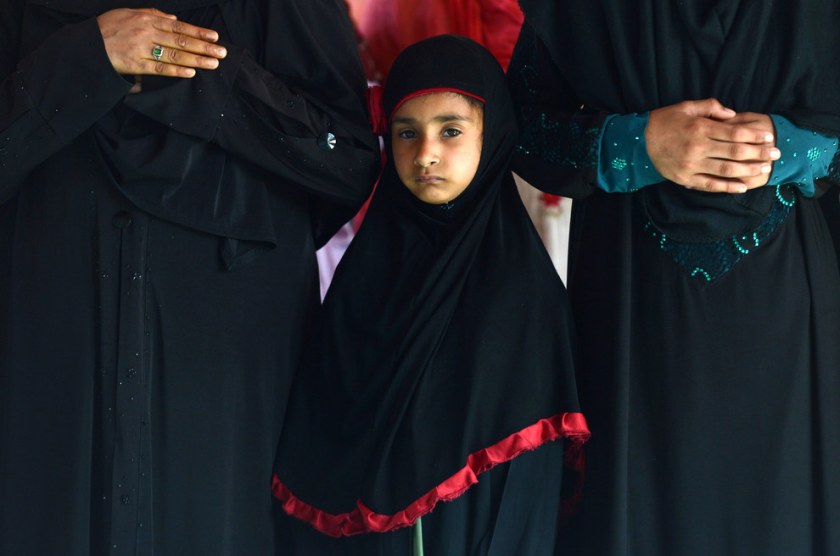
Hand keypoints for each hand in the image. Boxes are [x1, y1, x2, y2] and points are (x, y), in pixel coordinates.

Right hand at [97, 8, 226, 78]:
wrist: (88, 45)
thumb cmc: (109, 27)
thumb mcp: (129, 14)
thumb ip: (153, 15)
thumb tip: (175, 19)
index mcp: (147, 20)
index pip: (178, 26)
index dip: (198, 31)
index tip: (214, 36)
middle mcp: (147, 33)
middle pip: (181, 40)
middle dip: (204, 46)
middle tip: (222, 52)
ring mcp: (142, 50)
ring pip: (174, 54)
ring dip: (196, 59)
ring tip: (213, 63)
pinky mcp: (136, 65)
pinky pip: (160, 69)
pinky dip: (176, 70)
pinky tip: (191, 72)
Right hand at [645, 98, 779, 193]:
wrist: (639, 141)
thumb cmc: (664, 121)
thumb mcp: (686, 106)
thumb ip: (711, 107)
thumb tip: (733, 114)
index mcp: (700, 128)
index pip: (735, 132)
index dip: (755, 135)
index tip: (769, 137)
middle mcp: (698, 148)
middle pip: (736, 152)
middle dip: (759, 153)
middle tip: (776, 154)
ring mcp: (691, 165)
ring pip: (726, 170)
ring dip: (748, 170)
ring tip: (765, 170)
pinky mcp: (685, 179)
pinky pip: (709, 185)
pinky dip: (727, 187)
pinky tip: (742, 186)